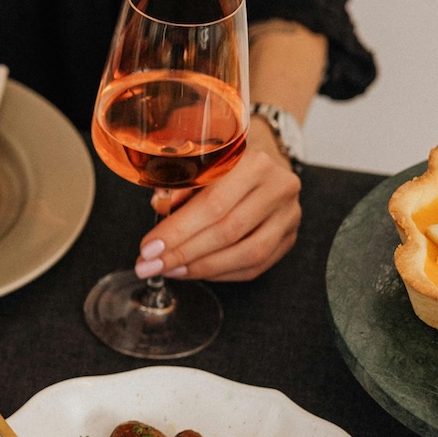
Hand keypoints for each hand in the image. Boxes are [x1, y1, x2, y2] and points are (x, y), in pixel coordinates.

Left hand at [136, 127, 301, 281]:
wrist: (262, 164)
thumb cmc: (223, 166)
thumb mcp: (198, 164)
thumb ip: (179, 184)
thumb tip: (158, 206)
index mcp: (253, 163)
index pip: (212, 205)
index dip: (178, 231)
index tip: (148, 249)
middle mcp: (278, 187)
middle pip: (228, 231)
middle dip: (184, 254)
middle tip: (151, 266)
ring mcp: (289, 214)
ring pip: (248, 254)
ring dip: (203, 268)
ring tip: (171, 270)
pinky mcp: (290, 236)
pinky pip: (257, 266)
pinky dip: (222, 273)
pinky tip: (195, 272)